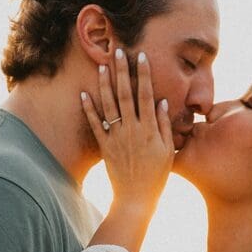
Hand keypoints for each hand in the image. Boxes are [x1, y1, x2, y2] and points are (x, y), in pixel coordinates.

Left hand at [81, 48, 174, 212]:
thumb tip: (161, 102)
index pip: (146, 95)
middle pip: (125, 94)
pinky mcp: (105, 147)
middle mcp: (131, 129)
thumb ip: (164, 126)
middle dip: (122, 71)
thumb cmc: (156, 177)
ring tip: (102, 66)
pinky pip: (95, 125)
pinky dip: (89, 109)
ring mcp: (116, 137)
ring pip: (109, 106)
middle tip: (118, 51)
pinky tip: (84, 94)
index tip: (141, 56)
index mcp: (149, 129)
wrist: (136, 199)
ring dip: (104, 84)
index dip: (144, 75)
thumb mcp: (167, 151)